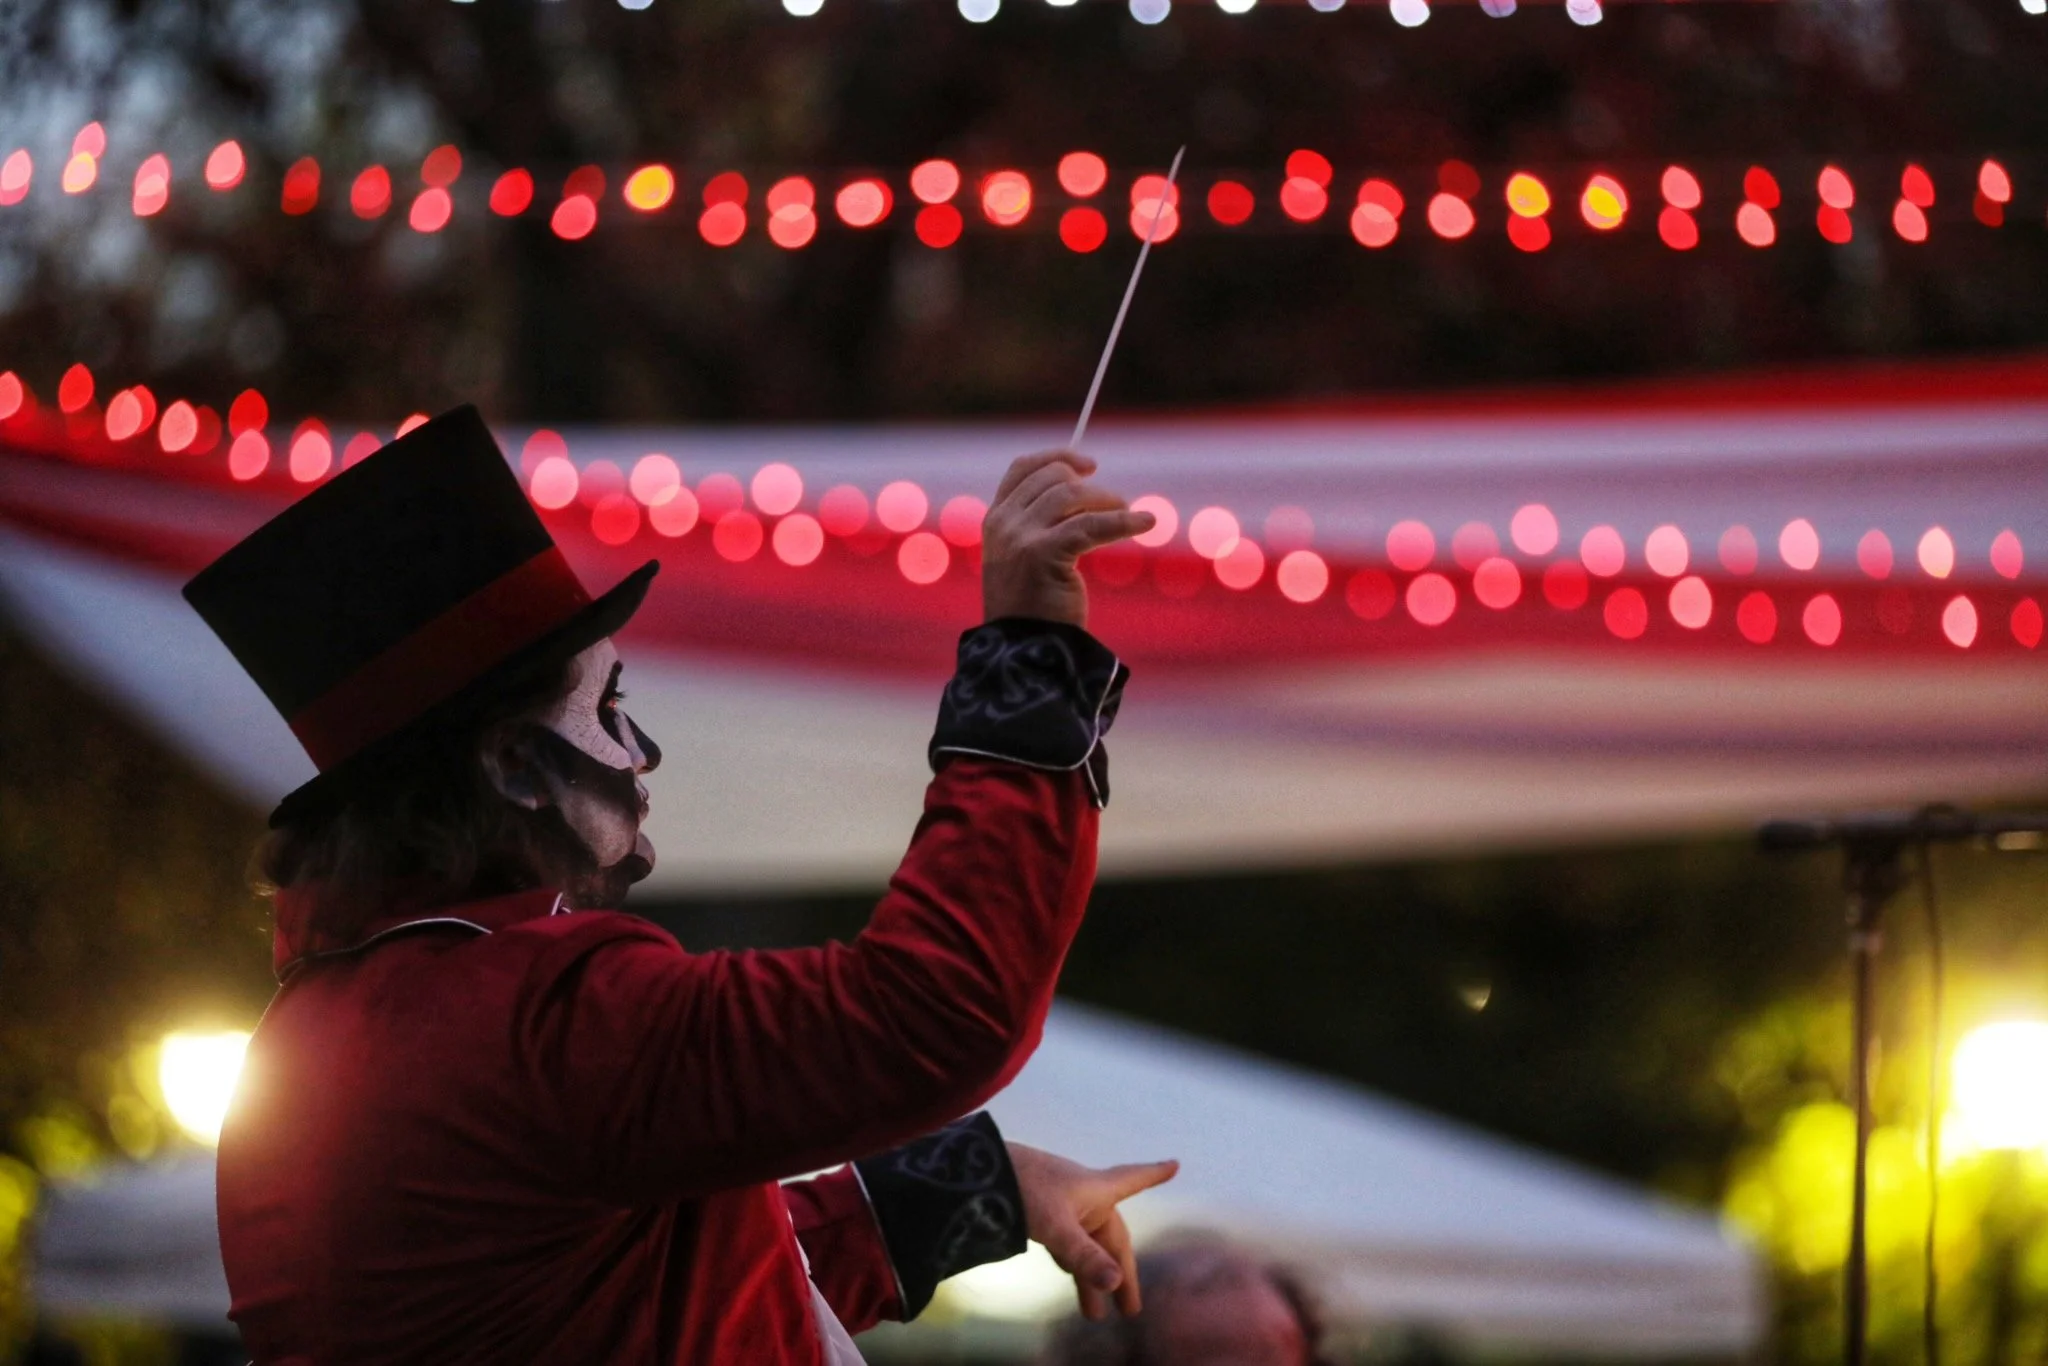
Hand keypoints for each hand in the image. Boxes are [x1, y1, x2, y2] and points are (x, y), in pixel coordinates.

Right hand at [981, 451, 1155, 628]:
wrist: (1024, 651)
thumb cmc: (1033, 609)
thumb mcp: (1026, 558)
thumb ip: (1040, 525)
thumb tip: (1083, 490)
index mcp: (995, 519)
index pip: (1023, 468)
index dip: (1058, 457)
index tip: (1089, 464)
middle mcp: (1003, 523)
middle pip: (1052, 477)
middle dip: (1090, 485)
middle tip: (1116, 502)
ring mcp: (1019, 537)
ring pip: (1072, 495)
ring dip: (1108, 501)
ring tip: (1128, 514)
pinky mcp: (1042, 554)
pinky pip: (1091, 525)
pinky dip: (1123, 521)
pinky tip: (1146, 522)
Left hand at [1008, 1142, 1178, 1320]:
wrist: (975, 1171)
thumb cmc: (1022, 1188)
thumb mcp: (1056, 1225)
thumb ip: (1084, 1256)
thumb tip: (1115, 1283)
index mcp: (1096, 1188)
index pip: (1134, 1180)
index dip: (1154, 1174)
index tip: (1174, 1163)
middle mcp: (1084, 1195)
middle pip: (1112, 1238)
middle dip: (1122, 1274)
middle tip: (1130, 1309)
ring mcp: (1062, 1204)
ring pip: (1088, 1246)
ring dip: (1093, 1278)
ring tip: (1095, 1314)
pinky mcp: (1040, 1212)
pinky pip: (1068, 1244)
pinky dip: (1072, 1264)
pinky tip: (1070, 1277)